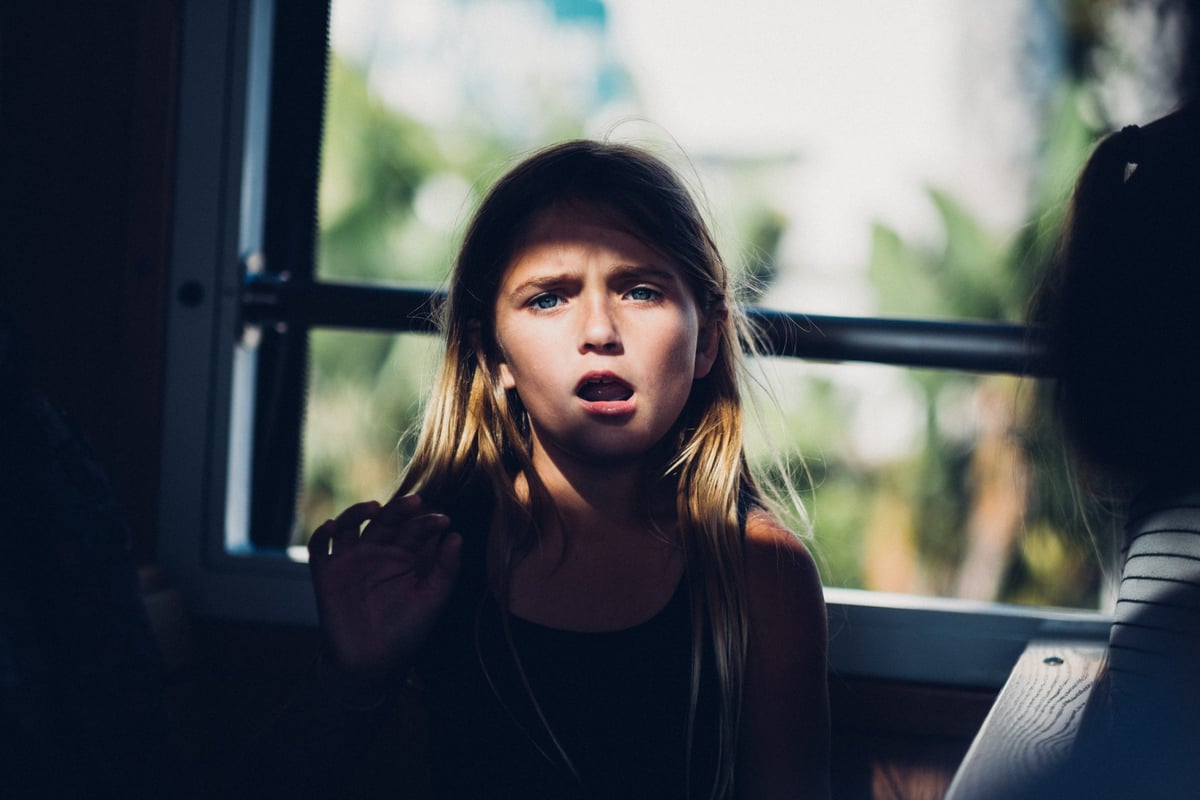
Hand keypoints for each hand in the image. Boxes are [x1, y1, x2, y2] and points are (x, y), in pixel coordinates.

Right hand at [307, 494, 462, 680]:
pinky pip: (319, 548)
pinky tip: (333, 527)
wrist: (372, 664)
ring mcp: (350, 561)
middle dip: (399, 509)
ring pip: (350, 525)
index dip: (428, 522)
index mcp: (404, 555)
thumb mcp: (432, 601)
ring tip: (375, 507)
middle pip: (385, 520)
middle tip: (416, 502)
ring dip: (358, 512)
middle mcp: (377, 552)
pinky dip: (321, 534)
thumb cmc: (405, 632)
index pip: (415, 529)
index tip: (444, 522)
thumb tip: (457, 536)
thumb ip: (446, 570)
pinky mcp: (326, 575)